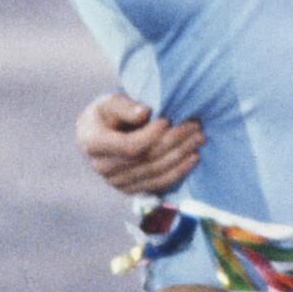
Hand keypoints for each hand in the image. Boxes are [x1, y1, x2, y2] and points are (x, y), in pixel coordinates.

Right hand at [75, 90, 204, 195]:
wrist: (101, 134)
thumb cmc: (107, 113)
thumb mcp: (110, 101)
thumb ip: (125, 106)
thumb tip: (145, 113)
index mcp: (93, 143)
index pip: (128, 146)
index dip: (151, 135)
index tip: (168, 120)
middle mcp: (102, 167)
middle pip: (146, 159)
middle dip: (174, 142)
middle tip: (195, 126)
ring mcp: (116, 182)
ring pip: (155, 173)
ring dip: (181, 156)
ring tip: (199, 138)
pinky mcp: (131, 190)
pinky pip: (158, 184)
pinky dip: (179, 171)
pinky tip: (194, 157)